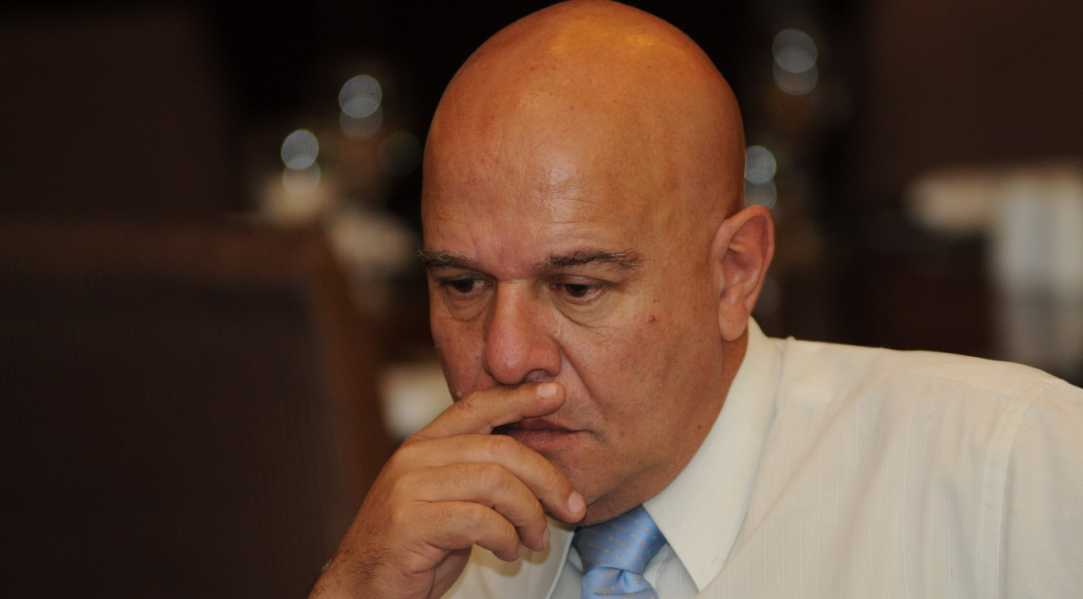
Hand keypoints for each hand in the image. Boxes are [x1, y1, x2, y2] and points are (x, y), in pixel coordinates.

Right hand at [308, 382, 586, 598]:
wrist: (363, 586)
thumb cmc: (415, 547)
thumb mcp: (448, 499)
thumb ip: (478, 474)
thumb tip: (540, 468)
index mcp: (425, 444)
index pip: (477, 405)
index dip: (520, 397)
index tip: (557, 393)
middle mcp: (415, 457)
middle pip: (500, 449)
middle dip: (548, 478)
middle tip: (573, 507)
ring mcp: (409, 488)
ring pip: (496, 483)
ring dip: (530, 515)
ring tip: (536, 539)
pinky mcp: (411, 523)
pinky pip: (479, 521)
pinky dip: (506, 538)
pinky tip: (509, 552)